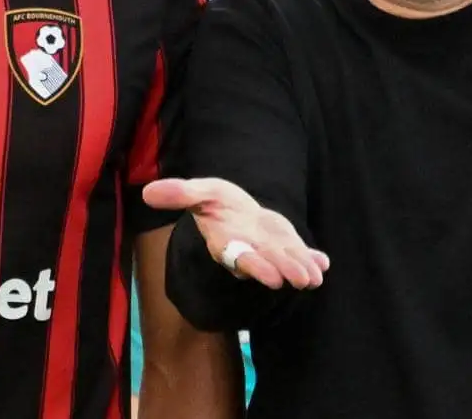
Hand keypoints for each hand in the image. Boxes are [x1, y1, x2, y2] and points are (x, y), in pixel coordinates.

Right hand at [143, 177, 328, 289]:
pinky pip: (299, 253)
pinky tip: (323, 261)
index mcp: (226, 241)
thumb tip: (147, 192)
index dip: (256, 267)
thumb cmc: (214, 201)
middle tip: (303, 281)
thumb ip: (179, 193)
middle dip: (284, 271)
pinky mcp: (283, 244)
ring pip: (285, 262)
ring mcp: (268, 249)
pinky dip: (312, 258)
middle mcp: (248, 250)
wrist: (233, 207)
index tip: (273, 278)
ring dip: (301, 268)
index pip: (240, 258)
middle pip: (267, 264)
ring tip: (315, 278)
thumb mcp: (199, 191)